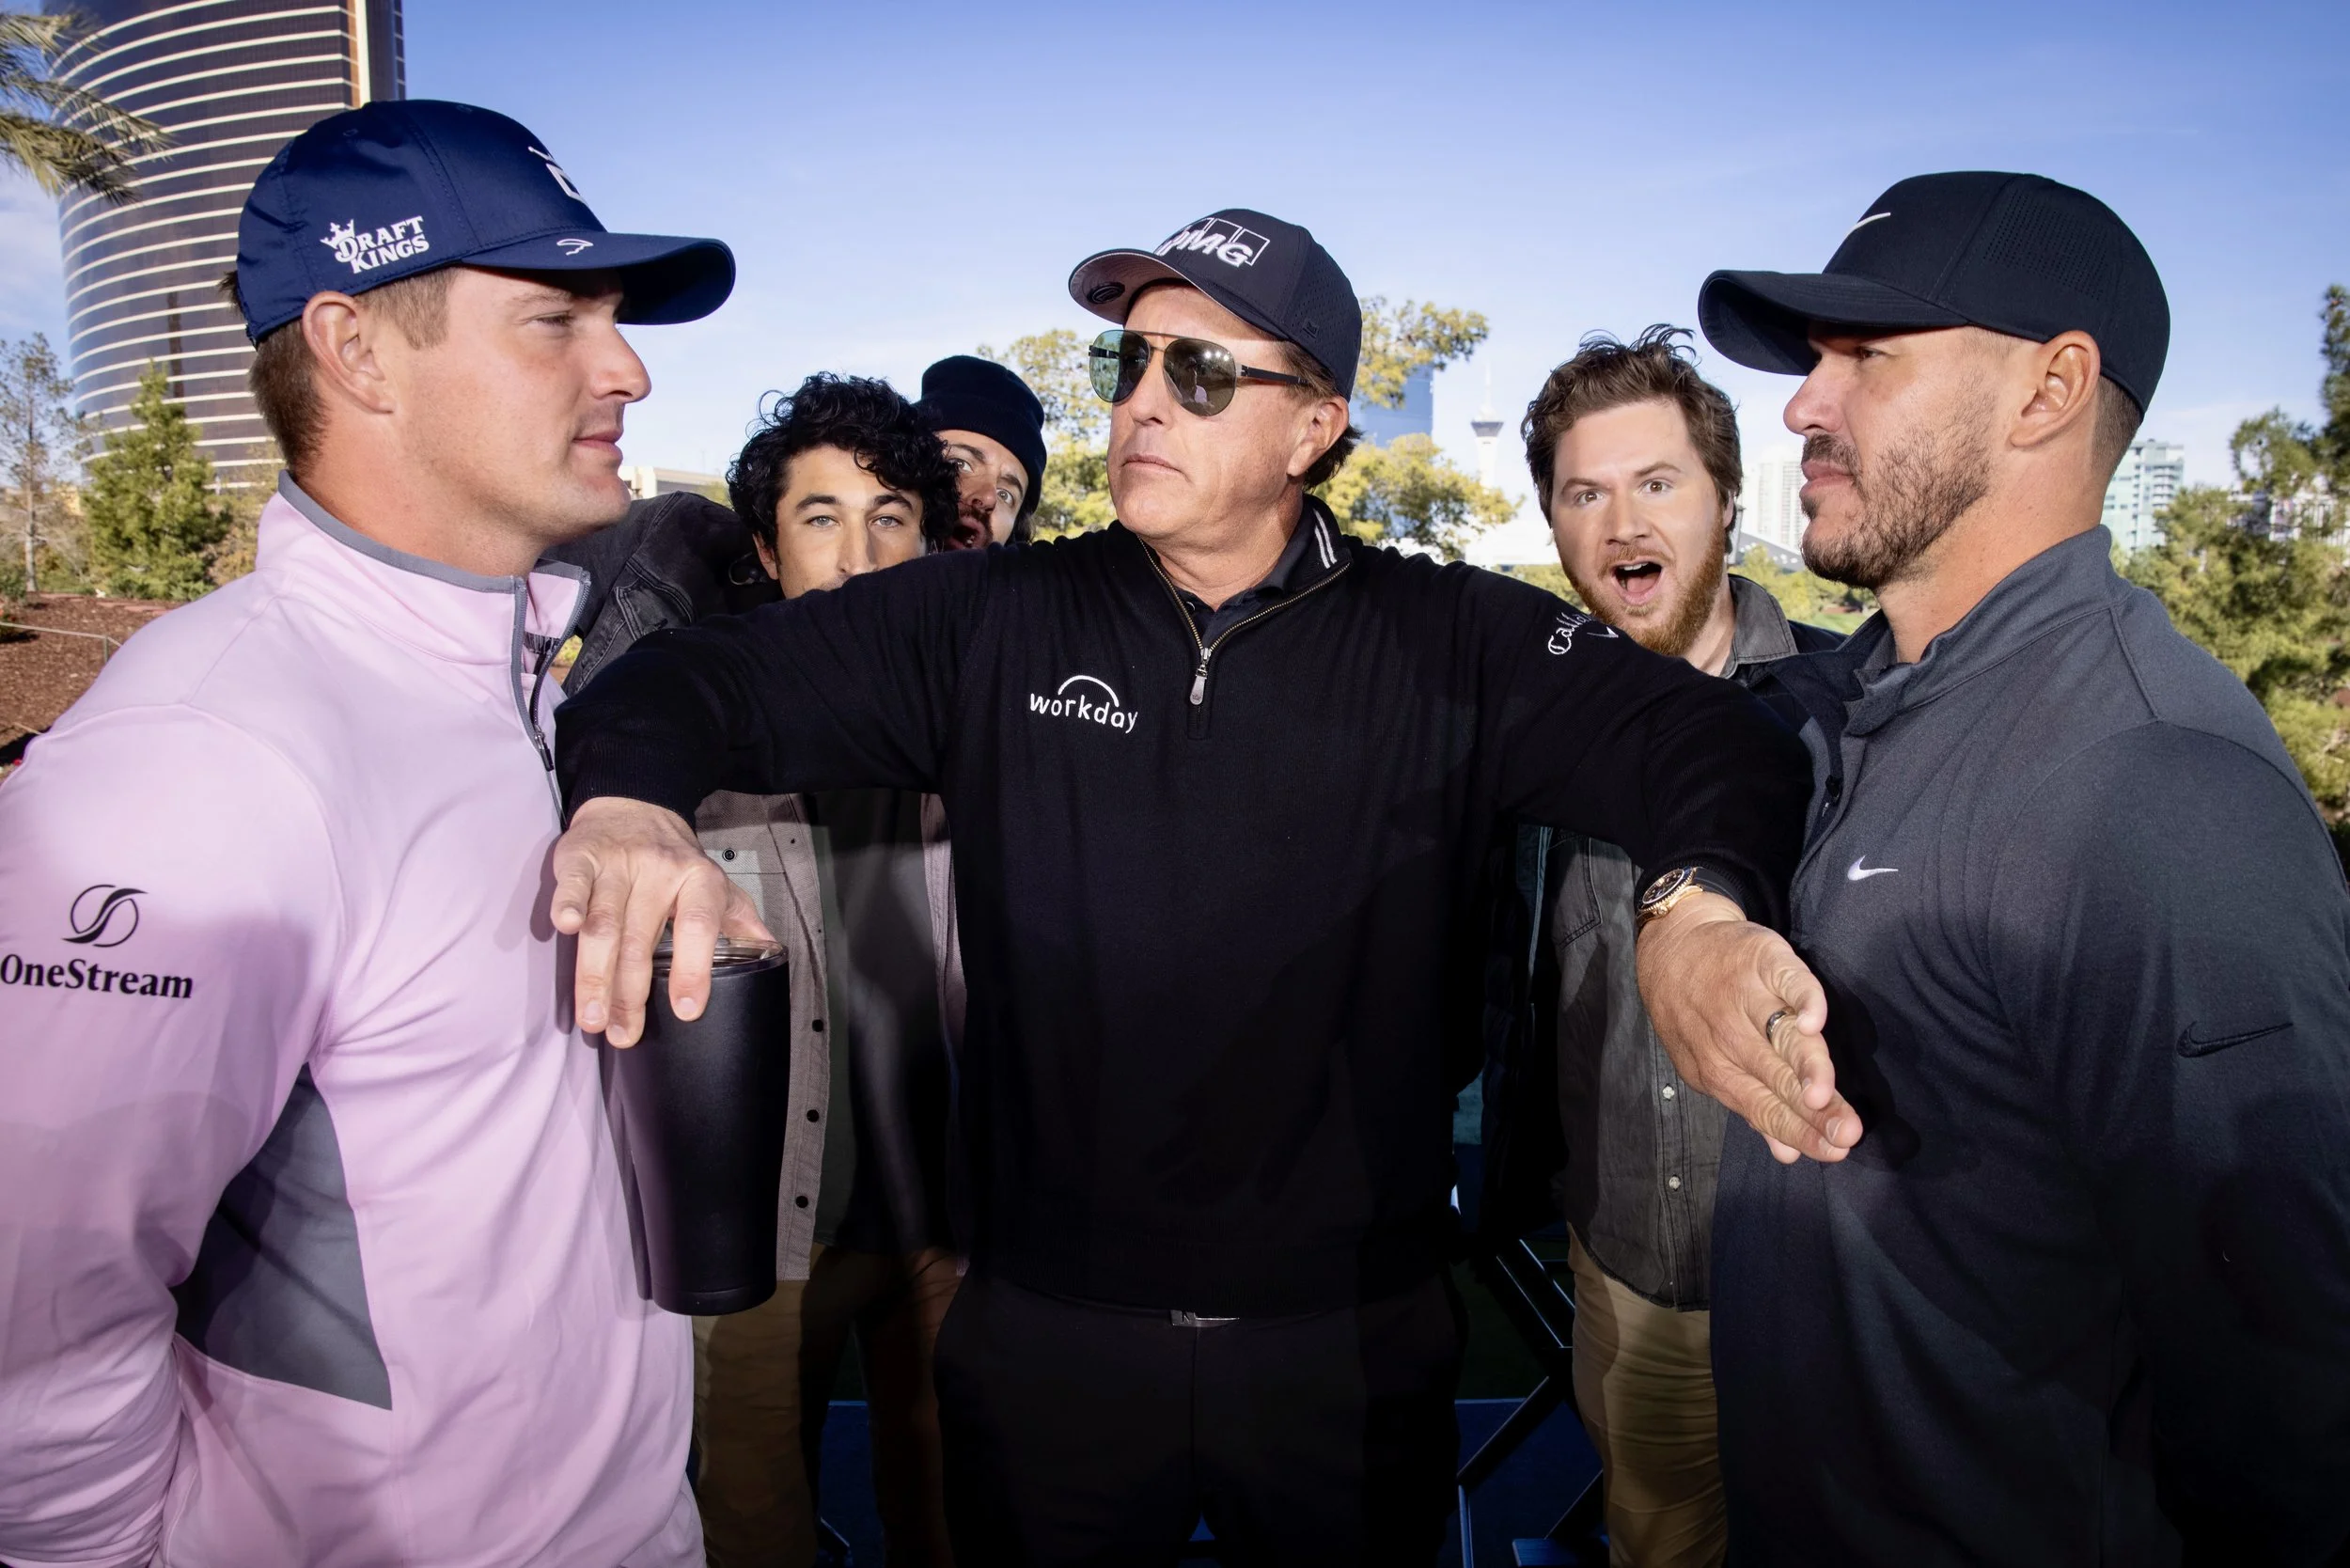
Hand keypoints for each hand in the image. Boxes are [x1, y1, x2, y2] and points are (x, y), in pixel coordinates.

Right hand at [549, 795, 775, 1046]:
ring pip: (605, 923)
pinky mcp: (582, 857)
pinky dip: (569, 904)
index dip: (694, 968)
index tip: (685, 1010)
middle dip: (630, 993)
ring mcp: (618, 863)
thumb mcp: (714, 885)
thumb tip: (770, 951)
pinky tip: (565, 929)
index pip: (698, 926)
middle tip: (622, 1034)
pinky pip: (574, 883)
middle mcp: (659, 870)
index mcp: (699, 880)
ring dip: (595, 974)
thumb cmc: (675, 861)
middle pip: (642, 938)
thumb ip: (738, 918)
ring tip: (592, 1018)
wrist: (635, 806)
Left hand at [1635, 891, 1861, 1163]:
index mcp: (1720, 1069)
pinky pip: (1787, 980)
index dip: (1798, 1130)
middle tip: (1847, 1133)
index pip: (1764, 1107)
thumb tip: (1788, 1154)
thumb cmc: (1699, 1013)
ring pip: (1781, 1034)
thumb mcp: (1710, 1063)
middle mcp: (1730, 1037)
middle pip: (1778, 1077)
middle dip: (1812, 1109)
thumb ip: (1753, 1105)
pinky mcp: (1762, 959)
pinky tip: (1814, 1021)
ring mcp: (1745, 996)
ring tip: (1826, 1093)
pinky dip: (1801, 999)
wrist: (1673, 945)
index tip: (1835, 1151)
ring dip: (1805, 1065)